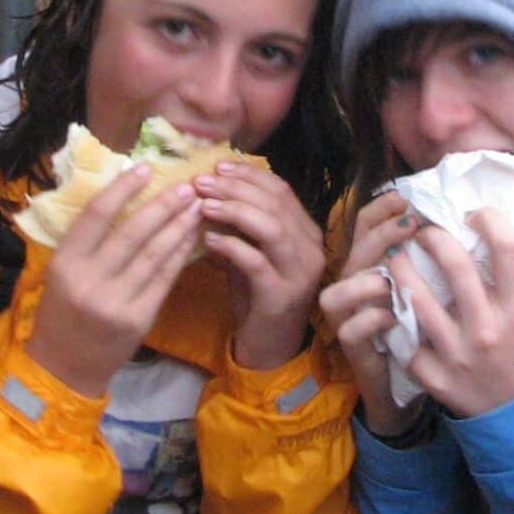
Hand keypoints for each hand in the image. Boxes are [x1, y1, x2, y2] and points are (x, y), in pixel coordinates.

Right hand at [23, 165, 204, 397]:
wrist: (63, 367)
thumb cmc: (61, 311)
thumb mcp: (60, 272)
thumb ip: (86, 240)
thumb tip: (121, 193)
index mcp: (65, 262)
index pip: (96, 215)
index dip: (123, 188)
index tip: (146, 167)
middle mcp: (90, 279)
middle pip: (133, 232)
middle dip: (164, 205)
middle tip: (187, 184)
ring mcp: (116, 301)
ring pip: (155, 254)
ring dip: (180, 226)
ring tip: (197, 205)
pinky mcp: (138, 319)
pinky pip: (165, 279)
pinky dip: (180, 255)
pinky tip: (192, 237)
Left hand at [197, 161, 328, 371]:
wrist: (269, 347)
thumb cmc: (257, 296)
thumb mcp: (250, 252)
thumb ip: (240, 224)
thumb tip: (209, 187)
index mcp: (307, 233)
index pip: (282, 190)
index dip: (249, 175)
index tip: (217, 167)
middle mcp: (311, 249)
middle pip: (276, 204)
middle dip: (236, 188)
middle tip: (202, 182)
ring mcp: (300, 273)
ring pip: (271, 228)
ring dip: (234, 211)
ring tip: (203, 204)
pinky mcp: (282, 296)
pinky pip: (256, 262)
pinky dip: (231, 246)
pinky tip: (209, 240)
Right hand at [320, 189, 417, 435]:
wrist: (403, 383)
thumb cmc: (419, 329)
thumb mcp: (425, 287)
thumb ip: (429, 258)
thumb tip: (452, 222)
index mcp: (371, 264)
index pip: (365, 225)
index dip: (381, 208)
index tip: (406, 198)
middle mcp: (354, 286)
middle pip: (356, 250)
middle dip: (380, 234)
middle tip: (411, 225)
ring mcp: (348, 317)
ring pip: (338, 290)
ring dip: (365, 280)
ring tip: (393, 278)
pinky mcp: (352, 347)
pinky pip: (351, 330)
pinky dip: (371, 321)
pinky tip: (394, 317)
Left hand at [383, 211, 513, 418]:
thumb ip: (510, 284)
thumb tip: (484, 243)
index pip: (507, 250)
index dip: (490, 220)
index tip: (476, 213)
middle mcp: (486, 329)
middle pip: (454, 265)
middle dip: (432, 236)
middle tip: (422, 229)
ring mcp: (457, 354)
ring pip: (417, 299)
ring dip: (401, 270)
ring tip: (395, 257)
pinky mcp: (435, 377)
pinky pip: (408, 340)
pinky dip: (399, 320)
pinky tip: (393, 306)